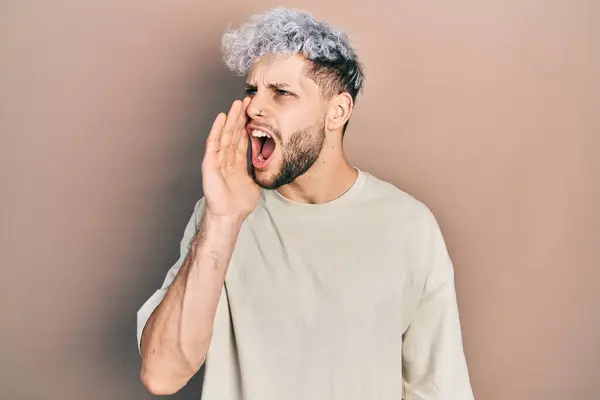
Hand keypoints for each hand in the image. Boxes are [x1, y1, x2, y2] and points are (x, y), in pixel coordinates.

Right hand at [201, 98, 259, 221]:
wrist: (230, 215)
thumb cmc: (241, 203)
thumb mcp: (256, 181)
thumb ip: (260, 169)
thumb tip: (272, 162)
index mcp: (237, 161)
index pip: (243, 138)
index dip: (248, 124)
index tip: (255, 111)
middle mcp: (226, 157)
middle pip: (234, 132)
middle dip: (240, 116)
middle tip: (247, 100)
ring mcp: (217, 159)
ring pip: (224, 134)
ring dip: (230, 118)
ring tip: (236, 103)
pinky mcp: (210, 164)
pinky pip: (213, 144)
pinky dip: (216, 130)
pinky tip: (221, 118)